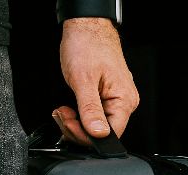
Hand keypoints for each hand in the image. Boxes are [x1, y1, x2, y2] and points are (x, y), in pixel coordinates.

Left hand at [54, 18, 137, 145]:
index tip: (69, 124)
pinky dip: (79, 115)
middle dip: (77, 128)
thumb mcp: (83, 80)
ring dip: (75, 122)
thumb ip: (90, 110)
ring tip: (63, 110)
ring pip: (95, 125)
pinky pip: (94, 114)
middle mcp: (124, 101)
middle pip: (102, 132)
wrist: (86, 26)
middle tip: (62, 115)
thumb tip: (98, 133)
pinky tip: (69, 108)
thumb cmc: (87, 45)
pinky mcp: (107, 96)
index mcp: (124, 100)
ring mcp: (116, 98)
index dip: (87, 135)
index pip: (110, 134)